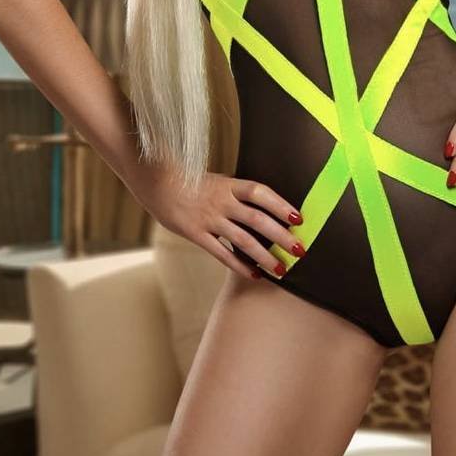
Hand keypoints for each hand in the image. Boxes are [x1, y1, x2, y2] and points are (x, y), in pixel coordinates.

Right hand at [127, 160, 305, 280]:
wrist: (155, 181)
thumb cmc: (191, 181)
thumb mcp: (217, 181)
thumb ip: (236, 194)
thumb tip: (264, 207)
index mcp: (229, 184)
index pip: (260, 192)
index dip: (281, 204)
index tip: (299, 219)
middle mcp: (221, 201)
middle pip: (257, 219)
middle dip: (281, 236)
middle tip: (300, 250)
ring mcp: (208, 218)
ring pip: (242, 240)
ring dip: (264, 256)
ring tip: (281, 269)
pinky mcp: (195, 233)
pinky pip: (220, 253)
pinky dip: (238, 265)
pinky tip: (253, 275)